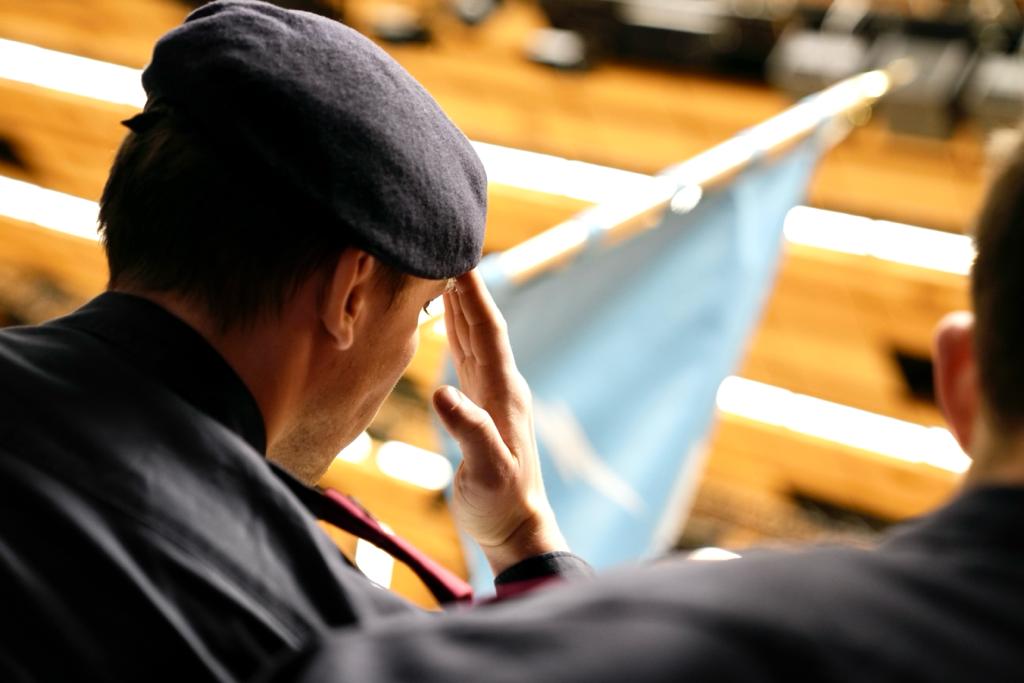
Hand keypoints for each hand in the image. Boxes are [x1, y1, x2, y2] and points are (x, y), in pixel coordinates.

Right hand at [433, 269, 568, 574]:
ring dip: (460, 304)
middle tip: (446, 248)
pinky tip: (446, 320)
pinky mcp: (481, 407)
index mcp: (504, 393)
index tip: (460, 259)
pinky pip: (467, 357)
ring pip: (474, 338)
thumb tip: (442, 393)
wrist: (515, 528)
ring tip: (443, 271)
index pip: (488, 333)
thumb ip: (469, 432)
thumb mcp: (486, 472)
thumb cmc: (500, 504)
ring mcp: (493, 395)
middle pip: (482, 326)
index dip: (474, 296)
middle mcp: (501, 386)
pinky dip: (456, 332)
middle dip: (465, 287)